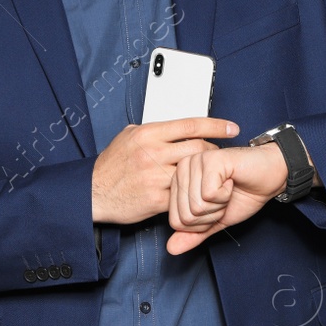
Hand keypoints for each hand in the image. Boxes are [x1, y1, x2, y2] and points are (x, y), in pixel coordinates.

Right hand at [91, 117, 239, 224]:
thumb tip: (175, 127)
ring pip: (194, 172)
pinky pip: (184, 195)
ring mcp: (155, 177)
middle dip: (214, 151)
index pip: (191, 125)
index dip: (216, 125)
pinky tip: (196, 192)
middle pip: (198, 147)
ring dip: (206, 174)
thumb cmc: (111, 166)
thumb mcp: (128, 137)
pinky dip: (194, 193)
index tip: (231, 128)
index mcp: (147, 134)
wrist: (94, 193)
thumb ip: (152, 131)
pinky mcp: (157, 200)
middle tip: (219, 154)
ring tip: (208, 174)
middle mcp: (152, 154)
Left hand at [166, 142, 289, 254]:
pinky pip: (209, 195)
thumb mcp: (216, 221)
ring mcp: (195, 162)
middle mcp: (182, 169)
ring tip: (228, 188)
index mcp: (178, 183)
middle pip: (186, 216)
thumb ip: (194, 234)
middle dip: (212, 215)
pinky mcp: (210, 160)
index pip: (176, 222)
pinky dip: (225, 195)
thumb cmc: (243, 194)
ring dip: (220, 205)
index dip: (202, 223)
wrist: (270, 177)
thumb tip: (171, 249)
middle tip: (224, 198)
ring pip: (197, 206)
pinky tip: (231, 181)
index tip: (216, 206)